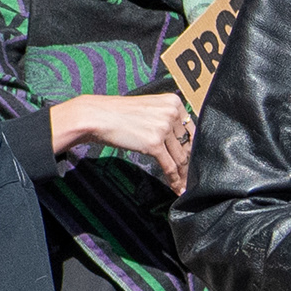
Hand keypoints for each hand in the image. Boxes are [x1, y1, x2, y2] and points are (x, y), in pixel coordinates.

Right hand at [50, 91, 195, 191]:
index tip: (192, 160)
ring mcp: (163, 128)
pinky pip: (170, 166)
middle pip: (187, 145)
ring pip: (180, 158)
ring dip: (184, 175)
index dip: (192, 148)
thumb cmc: (119, 114)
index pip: (190, 130)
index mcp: (173, 102)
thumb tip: (179, 142)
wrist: (98, 116)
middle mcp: (171, 113)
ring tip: (185, 185)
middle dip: (189, 164)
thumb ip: (165, 119)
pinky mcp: (154, 143)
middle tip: (191, 177)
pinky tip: (177, 188)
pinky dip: (175, 180)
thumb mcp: (149, 109)